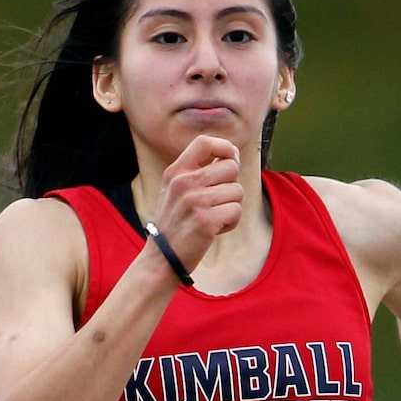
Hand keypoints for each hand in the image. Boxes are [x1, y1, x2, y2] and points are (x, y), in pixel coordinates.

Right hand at [154, 135, 243, 272]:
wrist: (162, 258)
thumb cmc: (176, 223)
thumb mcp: (176, 190)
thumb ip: (198, 171)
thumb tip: (233, 156)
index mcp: (176, 172)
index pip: (205, 142)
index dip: (225, 147)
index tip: (230, 159)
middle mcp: (184, 183)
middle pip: (231, 167)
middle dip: (231, 185)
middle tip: (217, 202)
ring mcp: (194, 201)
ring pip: (237, 191)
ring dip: (231, 207)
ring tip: (212, 218)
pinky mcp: (206, 221)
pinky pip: (236, 211)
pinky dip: (231, 223)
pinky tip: (215, 230)